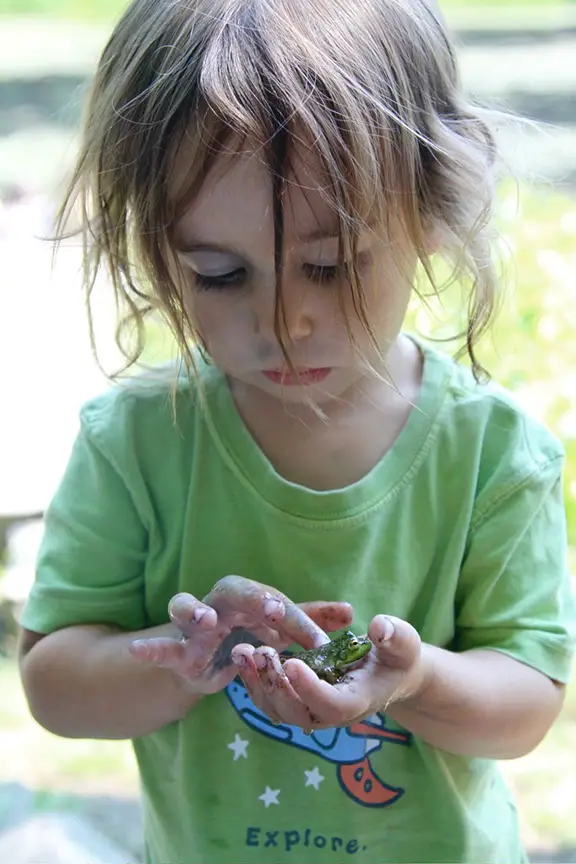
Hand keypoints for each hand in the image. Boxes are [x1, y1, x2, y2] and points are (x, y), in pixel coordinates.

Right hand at [129, 574, 352, 696]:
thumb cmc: (246, 636)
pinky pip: (161, 645)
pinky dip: (150, 648)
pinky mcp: (176, 647)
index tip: (320, 640)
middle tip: (275, 611)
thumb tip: (350, 612)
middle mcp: (220, 602)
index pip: (278, 602)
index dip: (299, 620)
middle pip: (236, 590)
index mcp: (250, 597)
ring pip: (187, 605)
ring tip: (204, 617)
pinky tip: (138, 651)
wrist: (206, 659)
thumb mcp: (279, 630)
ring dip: (195, 609)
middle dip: (255, 599)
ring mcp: (193, 623)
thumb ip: (310, 621)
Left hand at [230, 615, 426, 728]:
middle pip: (298, 714)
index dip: (310, 688)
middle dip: (276, 686)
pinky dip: (255, 682)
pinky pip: (271, 701)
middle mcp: (332, 713)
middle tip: (262, 652)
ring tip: (244, 652)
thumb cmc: (398, 656)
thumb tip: (379, 627)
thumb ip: (394, 637)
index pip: (331, 705)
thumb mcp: (403, 643)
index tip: (292, 662)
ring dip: (258, 684)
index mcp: (357, 701)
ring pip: (278, 711)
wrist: (391, 674)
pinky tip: (244, 655)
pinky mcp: (299, 701)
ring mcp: (313, 710)